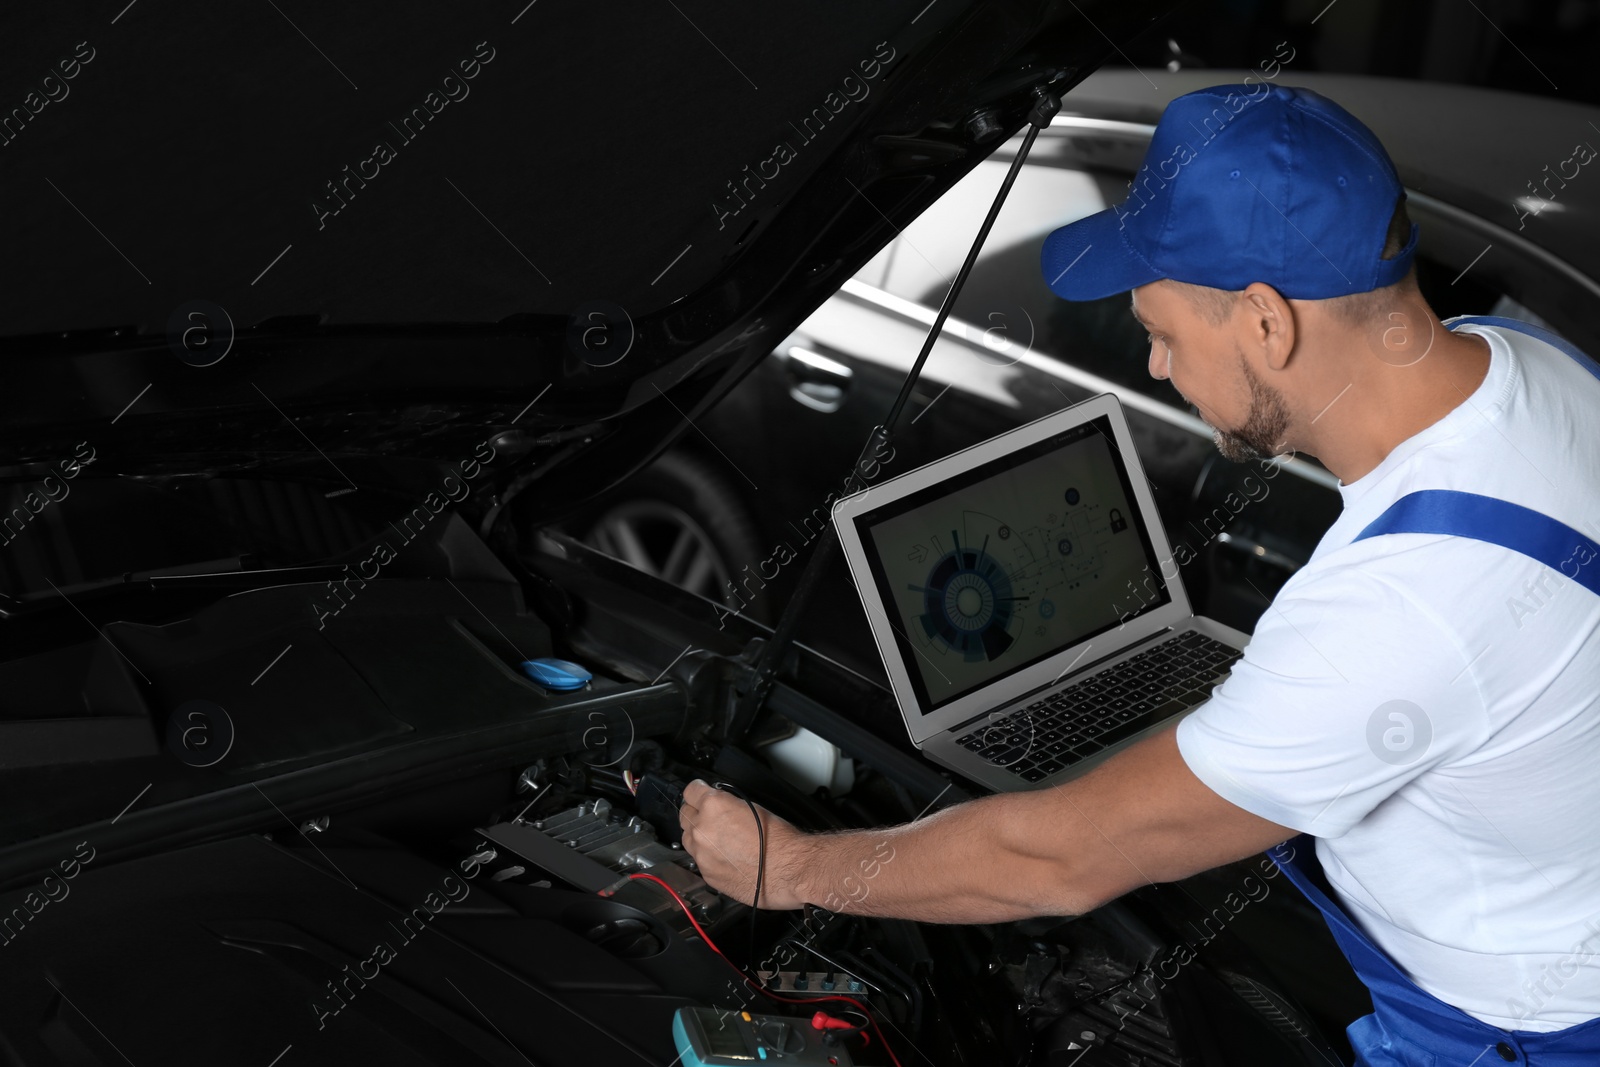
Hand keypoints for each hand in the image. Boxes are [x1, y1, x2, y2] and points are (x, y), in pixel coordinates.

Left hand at [679, 780, 807, 909]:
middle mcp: (702, 829)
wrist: (789, 869)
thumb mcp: (752, 807)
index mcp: (713, 806)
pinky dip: (708, 858)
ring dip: (699, 837)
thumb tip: (718, 805)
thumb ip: (726, 804)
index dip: (698, 792)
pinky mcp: (706, 874)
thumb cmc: (778, 839)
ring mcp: (701, 854)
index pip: (690, 791)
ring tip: (720, 841)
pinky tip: (727, 859)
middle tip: (712, 819)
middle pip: (684, 815)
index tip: (700, 794)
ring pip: (688, 840)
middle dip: (696, 814)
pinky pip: (699, 861)